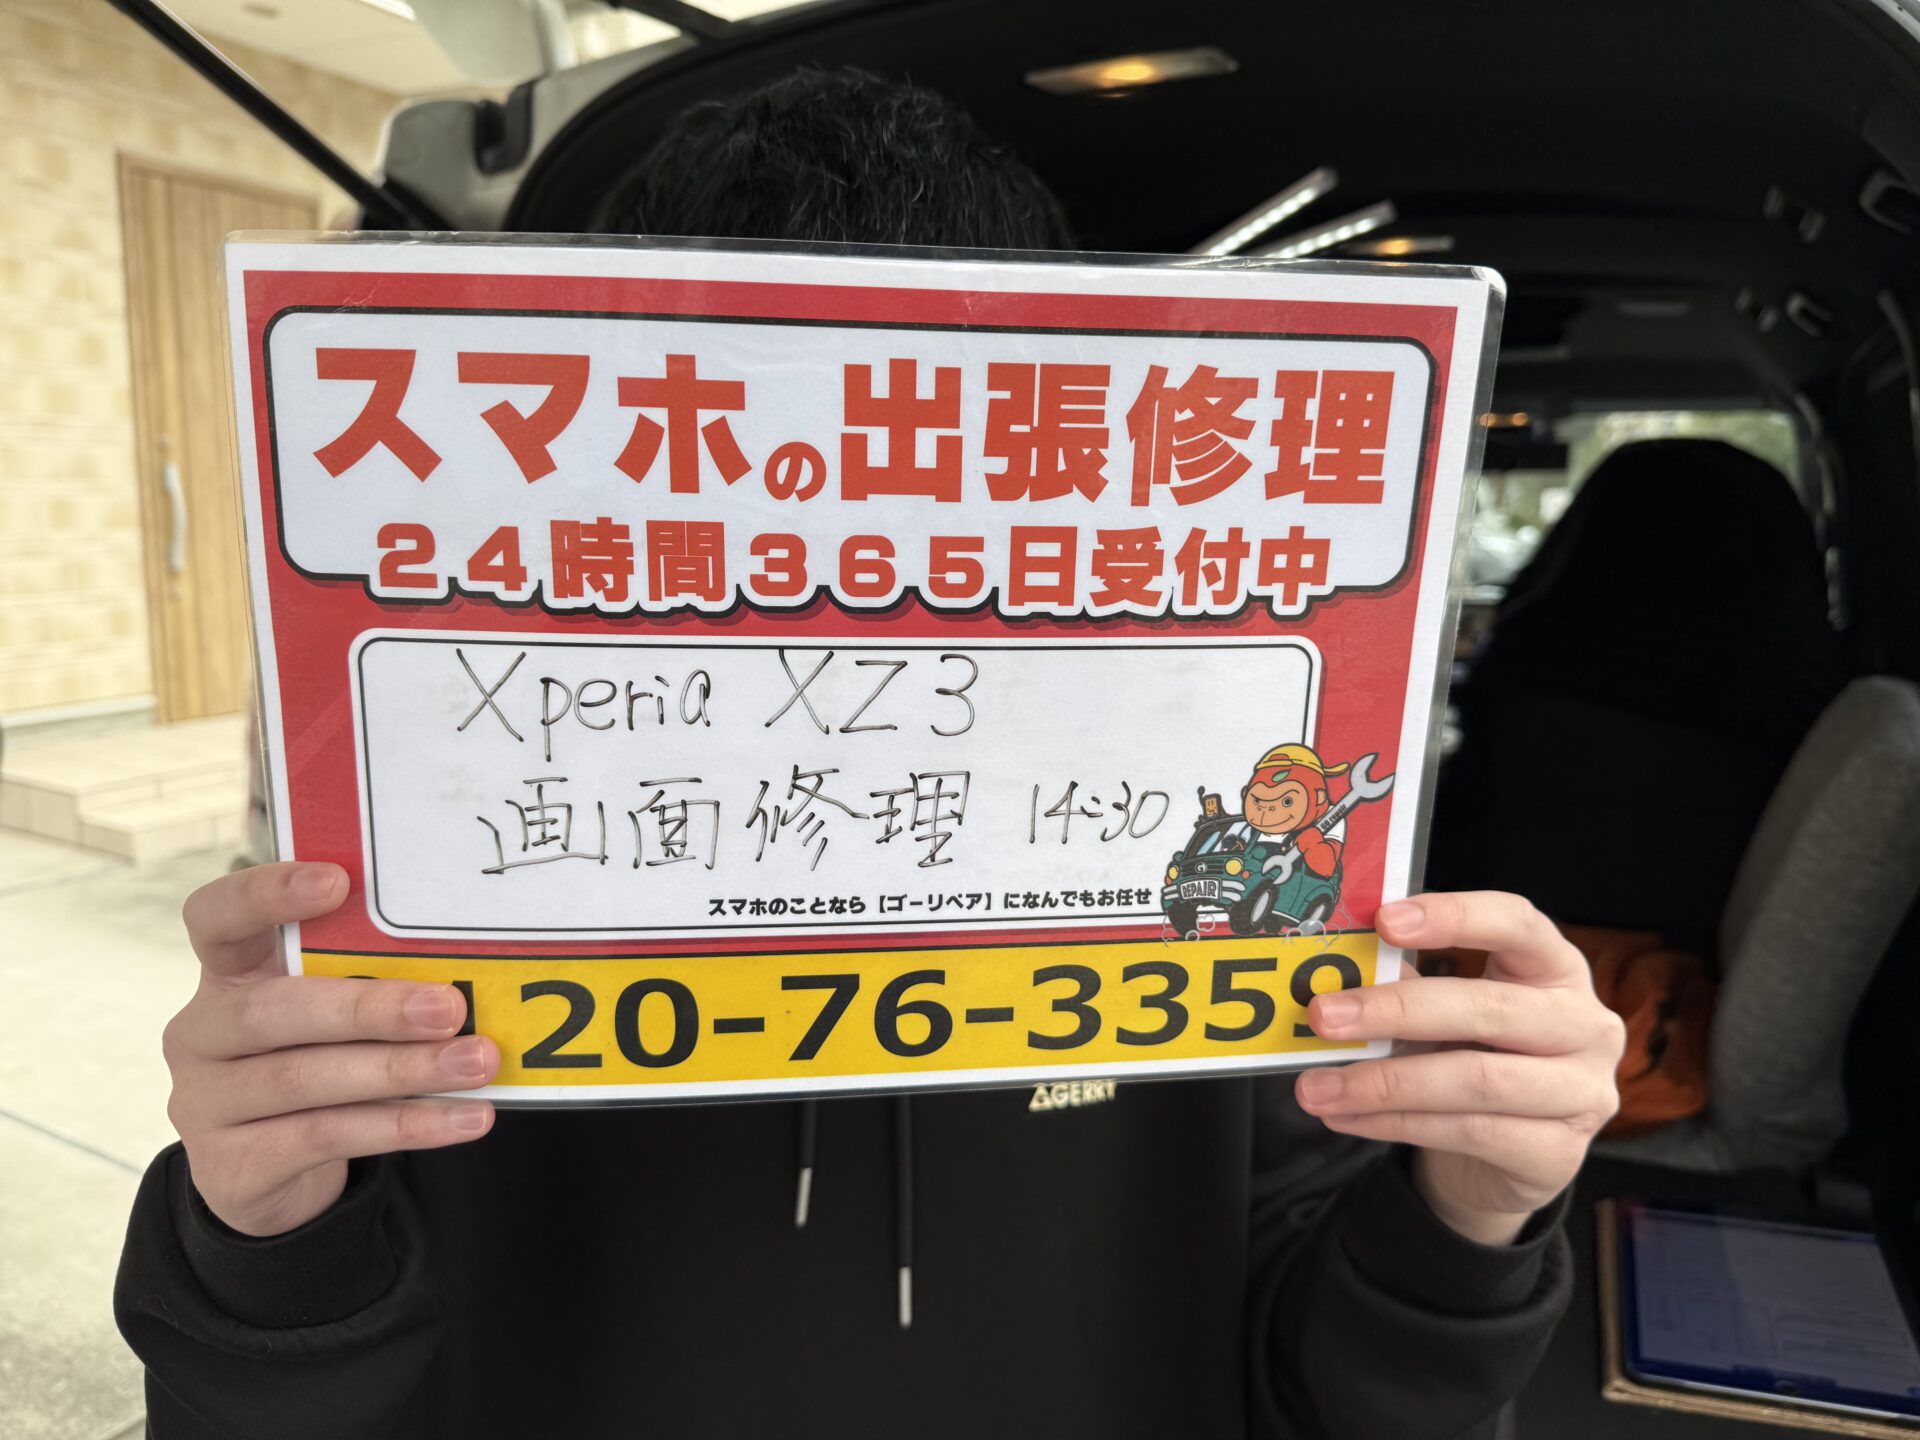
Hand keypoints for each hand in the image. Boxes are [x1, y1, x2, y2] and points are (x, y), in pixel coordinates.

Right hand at [162, 862, 500, 1236]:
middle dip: (369, 1008)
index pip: (216, 918)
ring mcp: (204, 1104)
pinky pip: (327, 1138)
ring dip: (403, 1071)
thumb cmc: (316, 1062)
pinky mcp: (231, 1167)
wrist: (269, 1174)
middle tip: (448, 1007)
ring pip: (306, 1080)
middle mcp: (202, 1034)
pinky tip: (465, 1118)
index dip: (265, 895)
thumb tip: (468, 969)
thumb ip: (365, 982)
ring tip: (476, 1063)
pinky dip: (405, 1125)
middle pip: (273, 1011)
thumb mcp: (327, 1015)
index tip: (337, 882)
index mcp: (226, 975)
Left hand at [1293, 891, 1624, 1244]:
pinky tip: (1347, 1118)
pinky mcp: (1560, 1153)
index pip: (1518, 924)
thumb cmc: (1472, 1058)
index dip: (1456, 916)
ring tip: (1316, 1087)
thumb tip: (1332, 970)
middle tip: (1324, 1016)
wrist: (1506, 1158)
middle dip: (1396, 1011)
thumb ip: (1401, 984)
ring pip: (1475, 1080)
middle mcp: (1585, 1025)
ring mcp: (1582, 1092)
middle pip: (1489, 1008)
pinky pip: (1468, 1132)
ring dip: (1383, 1083)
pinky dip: (1396, 1124)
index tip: (1384, 921)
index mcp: (1557, 968)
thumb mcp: (1443, 1015)